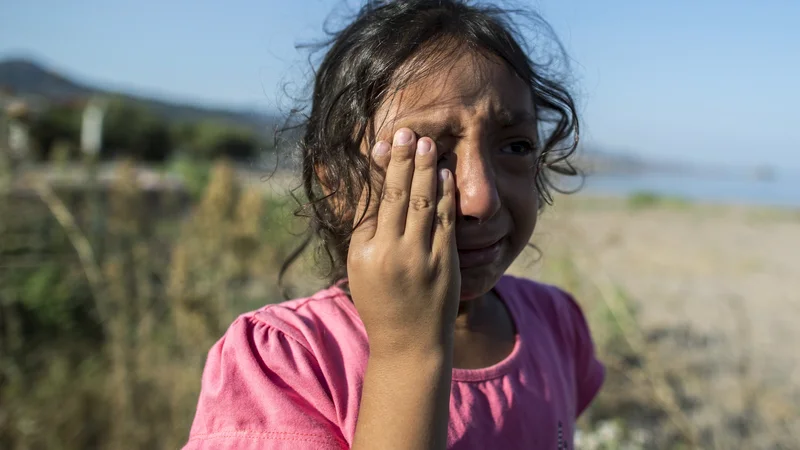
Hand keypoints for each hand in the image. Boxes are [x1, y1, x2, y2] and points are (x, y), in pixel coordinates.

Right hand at [347, 128, 460, 356]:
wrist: (411, 343)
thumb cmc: (382, 302)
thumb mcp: (362, 267)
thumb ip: (366, 230)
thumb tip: (372, 189)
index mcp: (365, 252)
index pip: (372, 200)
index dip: (380, 169)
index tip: (384, 143)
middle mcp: (391, 252)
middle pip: (397, 194)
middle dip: (403, 159)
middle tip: (407, 131)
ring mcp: (420, 257)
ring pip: (423, 202)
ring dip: (426, 169)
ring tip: (428, 143)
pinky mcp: (445, 263)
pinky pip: (445, 220)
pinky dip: (445, 195)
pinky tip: (445, 174)